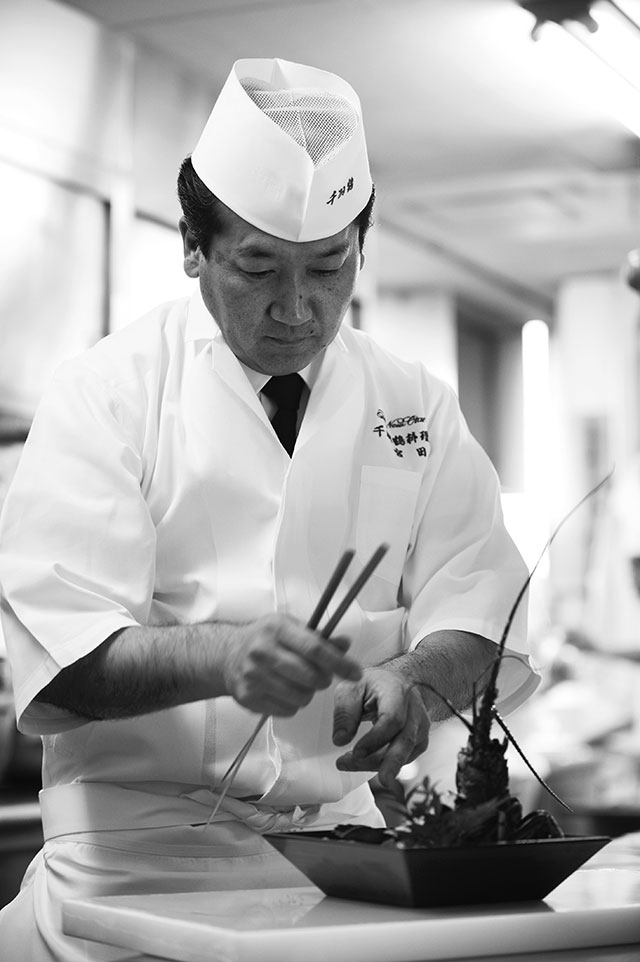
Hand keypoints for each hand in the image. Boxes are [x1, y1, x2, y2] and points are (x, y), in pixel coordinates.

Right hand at [221, 613, 361, 715]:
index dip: (339, 663)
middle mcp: (262, 651)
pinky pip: (286, 710)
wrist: (226, 654)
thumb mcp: (290, 628)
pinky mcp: (248, 697)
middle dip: (324, 680)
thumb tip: (345, 643)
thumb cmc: (265, 638)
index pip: (314, 648)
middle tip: (321, 676)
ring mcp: (253, 676)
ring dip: (308, 693)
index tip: (356, 672)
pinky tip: (284, 691)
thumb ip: (319, 638)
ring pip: (300, 697)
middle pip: (309, 676)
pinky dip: (293, 704)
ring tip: (299, 683)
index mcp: (276, 629)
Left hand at [332, 667, 430, 786]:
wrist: (393, 681)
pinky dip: (383, 763)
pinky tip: (362, 762)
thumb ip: (344, 713)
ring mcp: (420, 726)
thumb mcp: (351, 689)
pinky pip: (404, 757)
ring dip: (378, 764)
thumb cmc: (371, 685)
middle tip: (381, 780)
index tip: (355, 753)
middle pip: (406, 740)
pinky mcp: (419, 740)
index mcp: (397, 690)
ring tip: (348, 764)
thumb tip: (340, 740)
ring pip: (404, 752)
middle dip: (391, 762)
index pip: (392, 719)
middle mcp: (415, 709)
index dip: (375, 739)